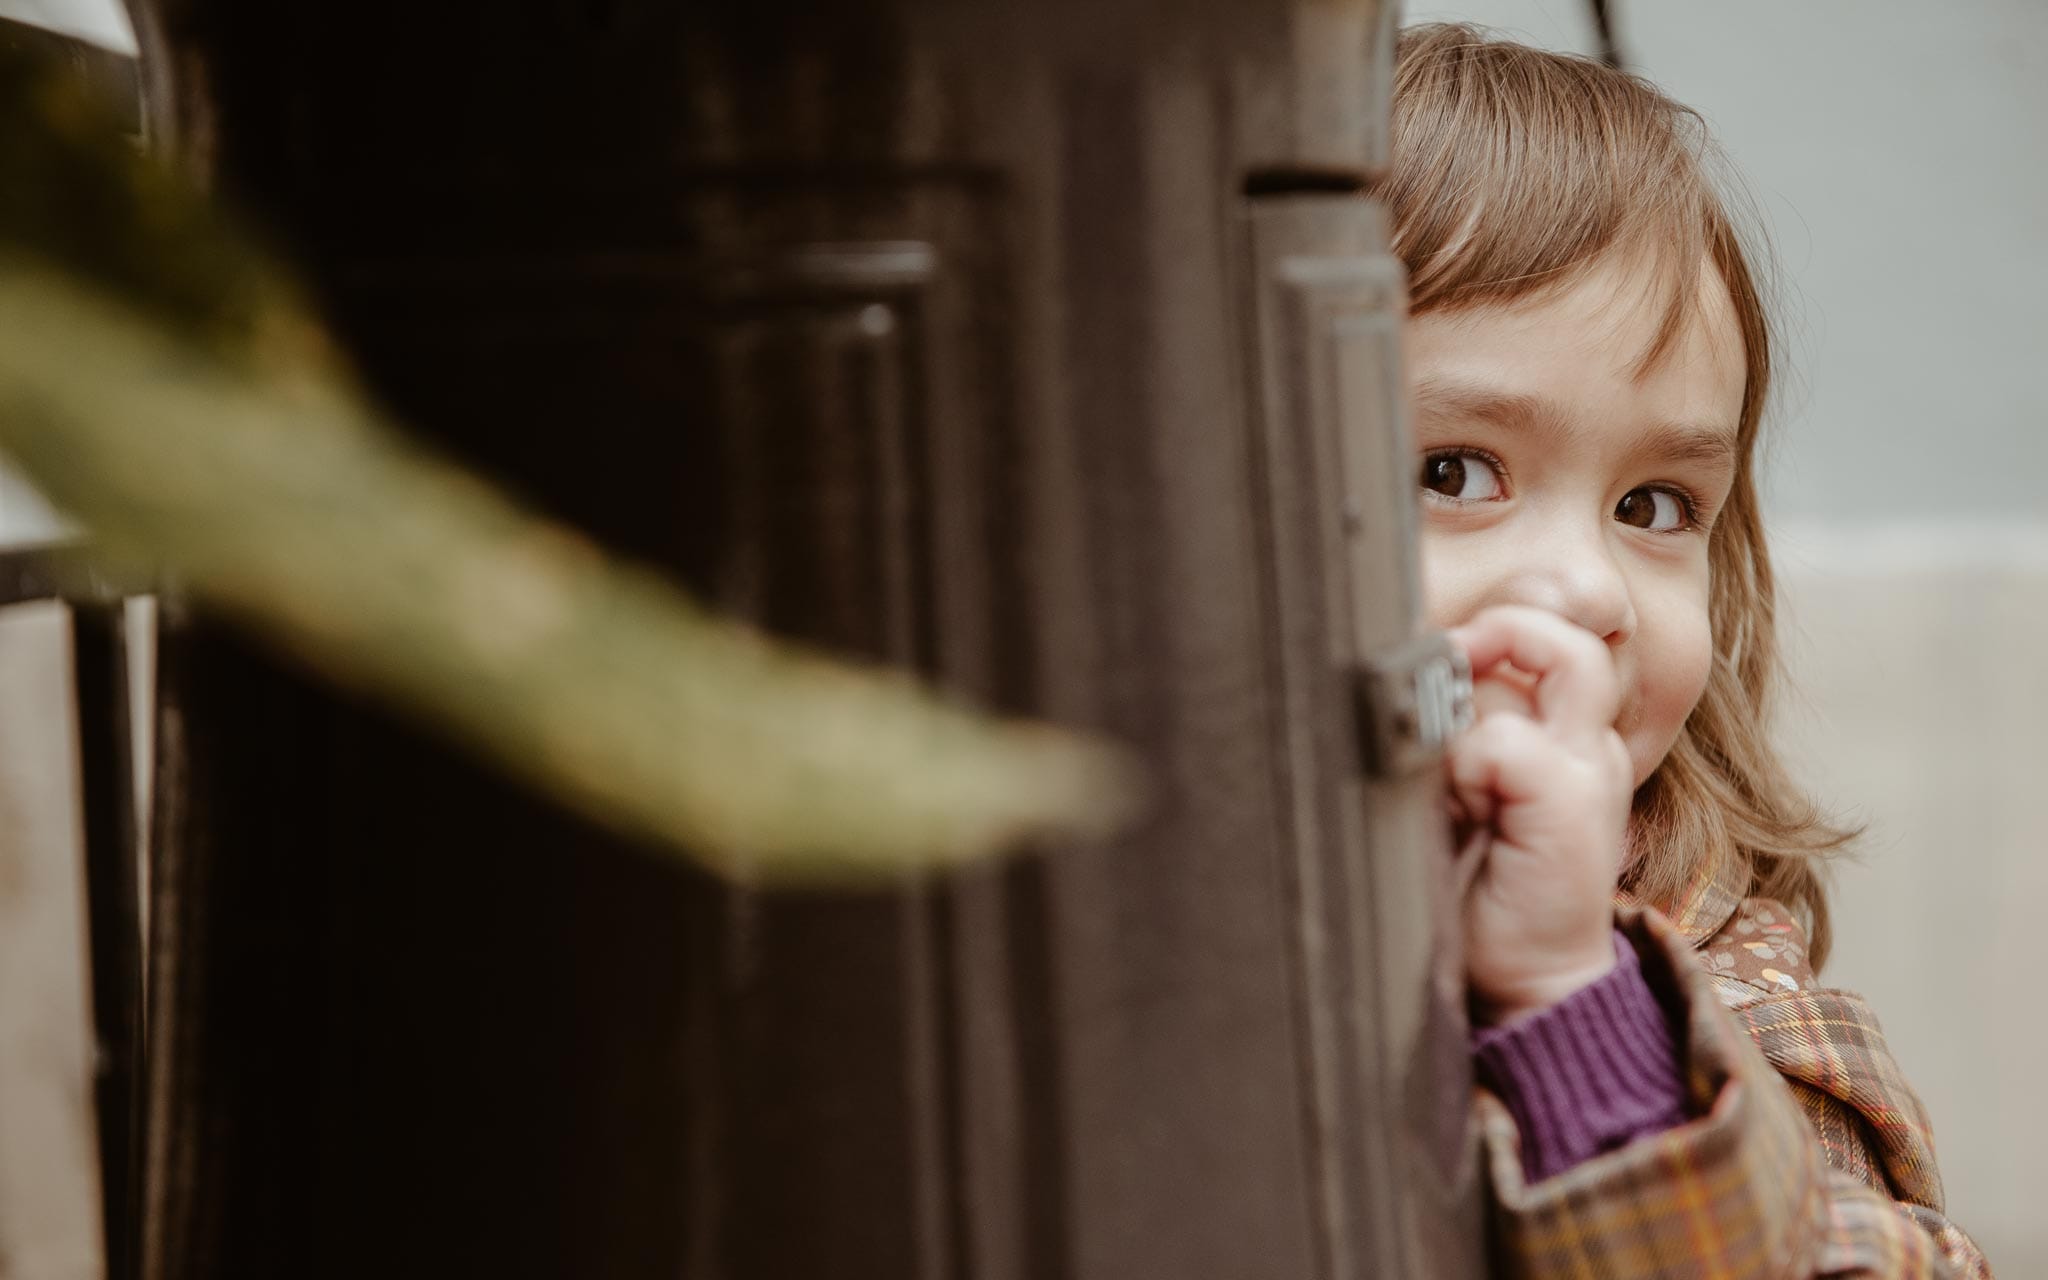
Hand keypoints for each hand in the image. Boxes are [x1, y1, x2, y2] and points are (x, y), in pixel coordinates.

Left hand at [1447, 605, 1632, 1023]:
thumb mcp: (1453, 789)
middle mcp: (1589, 742)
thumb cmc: (1475, 886)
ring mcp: (1591, 769)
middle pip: (1568, 630)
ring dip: (1477, 701)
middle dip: (1498, 630)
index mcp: (1565, 734)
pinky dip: (1466, 764)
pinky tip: (1460, 809)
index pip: (1551, 635)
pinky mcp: (1575, 805)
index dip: (1494, 629)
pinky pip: (1507, 741)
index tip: (1440, 658)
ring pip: (1555, 661)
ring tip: (1451, 770)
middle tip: (1444, 668)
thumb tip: (1398, 669)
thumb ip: (1449, 729)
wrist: (1521, 983)